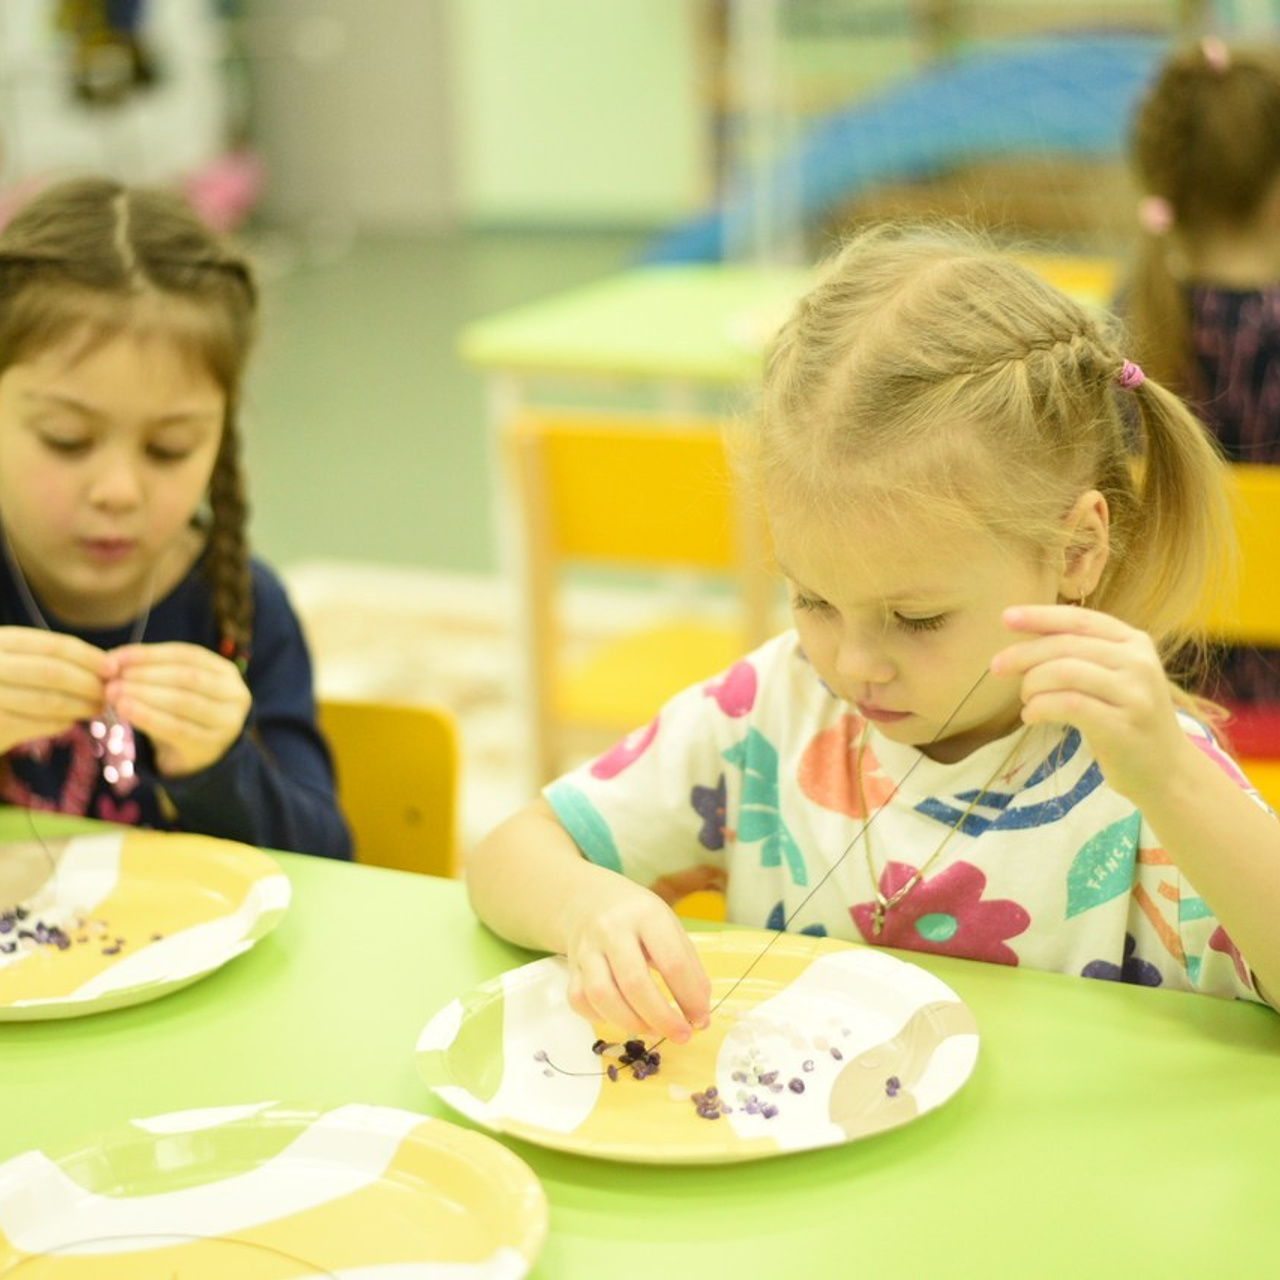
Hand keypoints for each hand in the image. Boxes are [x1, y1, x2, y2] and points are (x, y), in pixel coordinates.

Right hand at [0, 626, 109, 751]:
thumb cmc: (3, 683)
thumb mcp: (19, 659)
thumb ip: (53, 659)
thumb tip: (108, 667)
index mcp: (1, 641)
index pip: (53, 646)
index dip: (88, 657)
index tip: (113, 668)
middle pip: (53, 673)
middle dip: (88, 684)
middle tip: (109, 693)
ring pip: (47, 701)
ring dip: (80, 706)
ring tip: (97, 708)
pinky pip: (36, 724)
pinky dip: (60, 722)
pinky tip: (71, 720)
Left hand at [106, 642, 250, 776]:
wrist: (201, 757)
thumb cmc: (184, 713)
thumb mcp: (177, 687)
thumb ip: (152, 671)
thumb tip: (112, 659)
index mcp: (226, 672)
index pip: (187, 655)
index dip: (150, 654)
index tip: (116, 658)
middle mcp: (234, 694)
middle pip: (186, 677)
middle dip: (145, 675)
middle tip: (111, 678)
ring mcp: (227, 721)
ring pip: (182, 701)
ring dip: (144, 694)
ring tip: (113, 693)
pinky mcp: (211, 745)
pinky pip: (176, 728)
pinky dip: (148, 717)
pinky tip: (125, 710)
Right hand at [561, 872, 711, 1044]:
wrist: (590, 899)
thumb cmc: (639, 918)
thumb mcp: (670, 927)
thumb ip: (689, 967)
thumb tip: (700, 1015)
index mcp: (646, 915)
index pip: (671, 962)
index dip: (690, 997)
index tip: (701, 1020)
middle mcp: (612, 929)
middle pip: (634, 983)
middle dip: (662, 1018)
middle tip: (681, 1036)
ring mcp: (587, 948)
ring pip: (602, 995)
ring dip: (631, 1023)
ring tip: (653, 1031)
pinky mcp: (571, 966)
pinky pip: (580, 1000)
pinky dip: (600, 1018)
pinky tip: (621, 1018)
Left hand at [991, 604, 1187, 803]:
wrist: (1166, 770)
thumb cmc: (1125, 718)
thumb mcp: (1110, 676)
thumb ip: (1078, 653)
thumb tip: (1024, 634)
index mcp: (1134, 642)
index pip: (1080, 620)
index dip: (1040, 616)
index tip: (1005, 617)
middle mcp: (1139, 662)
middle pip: (1066, 646)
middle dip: (1024, 654)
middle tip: (996, 667)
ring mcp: (1135, 694)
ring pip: (1065, 672)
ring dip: (1032, 684)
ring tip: (1026, 700)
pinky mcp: (1123, 726)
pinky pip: (1069, 705)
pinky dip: (1041, 707)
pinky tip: (1031, 716)